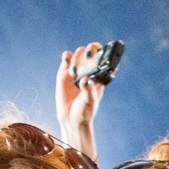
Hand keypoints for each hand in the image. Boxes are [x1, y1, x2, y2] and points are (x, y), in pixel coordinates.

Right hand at [55, 44, 105, 158]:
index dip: (102, 52)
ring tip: (74, 73)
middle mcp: (89, 69)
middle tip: (87, 58)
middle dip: (89, 51)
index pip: (103, 57)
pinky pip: (66, 58)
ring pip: (78, 53)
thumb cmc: (84, 110)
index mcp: (99, 75)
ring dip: (77, 58)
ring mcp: (77, 69)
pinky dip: (67, 57)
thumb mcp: (89, 101)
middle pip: (90, 51)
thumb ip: (88, 90)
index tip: (100, 56)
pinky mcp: (65, 72)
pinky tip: (67, 64)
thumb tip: (86, 79)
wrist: (71, 118)